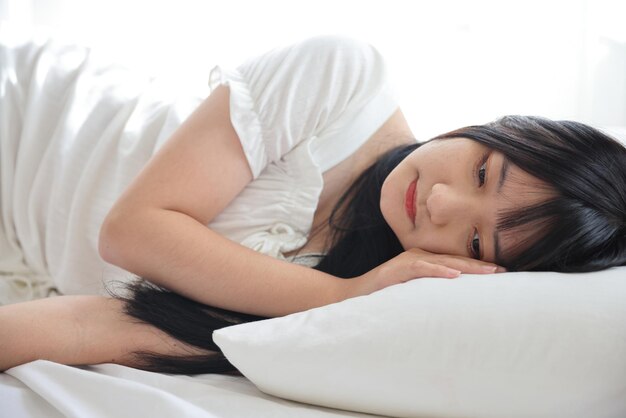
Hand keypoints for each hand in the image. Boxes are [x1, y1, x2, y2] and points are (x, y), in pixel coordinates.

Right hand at [341, 248, 505, 299]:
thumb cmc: (381, 297)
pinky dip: (439, 271)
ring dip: (467, 267)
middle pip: (455, 260)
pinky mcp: (396, 270)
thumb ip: (428, 293)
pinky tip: (455, 276)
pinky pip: (421, 268)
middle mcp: (418, 257)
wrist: (351, 297)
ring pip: (443, 262)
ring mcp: (407, 261)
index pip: (455, 263)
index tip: (501, 273)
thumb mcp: (410, 294)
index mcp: (423, 262)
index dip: (477, 268)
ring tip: (489, 272)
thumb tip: (452, 306)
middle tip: (504, 271)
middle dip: (480, 266)